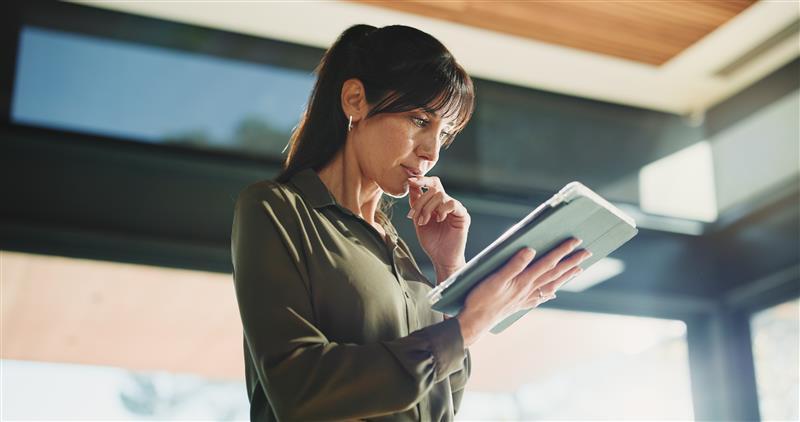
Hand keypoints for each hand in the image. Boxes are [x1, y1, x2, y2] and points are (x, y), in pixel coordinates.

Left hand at [406, 175, 469, 278]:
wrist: (441, 258)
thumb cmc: (432, 241)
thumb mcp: (418, 219)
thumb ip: (416, 202)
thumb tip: (411, 184)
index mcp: (437, 203)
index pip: (432, 184)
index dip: (422, 179)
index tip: (410, 180)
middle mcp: (448, 203)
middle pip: (435, 189)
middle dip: (421, 201)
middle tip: (414, 216)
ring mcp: (456, 208)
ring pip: (441, 195)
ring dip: (428, 208)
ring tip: (424, 221)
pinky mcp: (463, 216)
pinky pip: (453, 204)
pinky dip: (442, 210)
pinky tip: (438, 220)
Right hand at [456, 237, 591, 346]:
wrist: (475, 321)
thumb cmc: (482, 298)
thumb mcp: (495, 278)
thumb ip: (514, 264)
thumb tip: (531, 250)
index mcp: (524, 280)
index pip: (548, 262)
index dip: (562, 251)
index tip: (575, 241)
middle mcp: (529, 289)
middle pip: (555, 274)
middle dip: (572, 262)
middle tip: (587, 253)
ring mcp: (525, 298)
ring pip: (551, 285)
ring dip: (565, 276)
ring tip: (578, 269)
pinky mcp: (519, 304)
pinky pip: (540, 297)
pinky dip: (549, 294)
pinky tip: (553, 294)